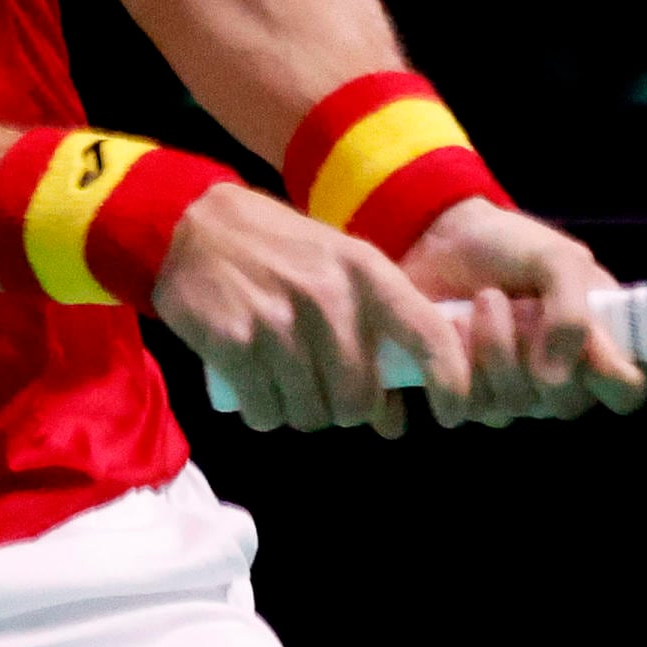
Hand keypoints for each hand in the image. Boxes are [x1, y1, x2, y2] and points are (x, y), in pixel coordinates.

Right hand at [153, 184, 466, 436]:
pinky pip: (265, 412)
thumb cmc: (279, 252)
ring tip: (283, 381)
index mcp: (366, 273)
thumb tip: (393, 422)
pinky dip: (263, 412)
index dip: (451, 382)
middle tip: (320, 388)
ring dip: (297, 411)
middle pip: (357, 400)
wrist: (194, 224)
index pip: (429, 335)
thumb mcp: (337, 270)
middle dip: (341, 408)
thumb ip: (373, 335)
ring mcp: (280, 321)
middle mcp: (330, 297)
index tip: (451, 412)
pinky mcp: (235, 343)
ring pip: (309, 412)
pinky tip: (256, 387)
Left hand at [398, 199, 646, 426]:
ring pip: (516, 404)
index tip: (586, 343)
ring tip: (485, 298)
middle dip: (538, 350)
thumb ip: (573, 316)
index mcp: (600, 345)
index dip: (610, 378)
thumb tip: (555, 380)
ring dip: (496, 344)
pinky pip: (472, 404)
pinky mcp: (472, 396)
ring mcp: (518, 392)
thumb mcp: (558, 261)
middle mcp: (564, 378)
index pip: (626, 392)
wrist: (445, 239)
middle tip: (520, 304)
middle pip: (567, 404)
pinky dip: (462, 358)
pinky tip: (457, 323)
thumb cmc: (513, 248)